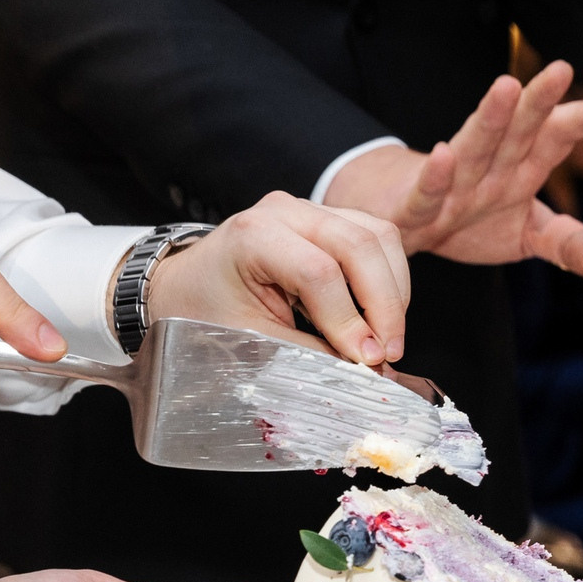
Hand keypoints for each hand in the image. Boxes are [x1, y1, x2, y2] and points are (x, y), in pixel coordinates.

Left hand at [143, 193, 410, 366]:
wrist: (188, 286)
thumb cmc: (208, 313)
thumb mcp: (250, 341)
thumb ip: (308, 354)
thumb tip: (365, 372)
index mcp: (253, 235)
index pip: (319, 272)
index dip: (350, 321)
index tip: (366, 361)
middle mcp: (286, 211)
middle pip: (360, 244)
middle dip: (384, 306)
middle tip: (387, 355)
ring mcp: (311, 209)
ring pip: (380, 236)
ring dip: (394, 292)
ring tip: (386, 339)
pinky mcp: (331, 219)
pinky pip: (379, 239)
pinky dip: (390, 280)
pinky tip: (379, 317)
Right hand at [325, 61, 582, 276]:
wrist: (401, 219)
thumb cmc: (470, 219)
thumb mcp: (527, 235)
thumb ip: (568, 244)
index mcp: (519, 169)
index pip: (554, 138)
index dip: (581, 121)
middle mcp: (489, 169)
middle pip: (518, 131)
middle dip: (538, 102)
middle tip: (561, 69)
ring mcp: (452, 186)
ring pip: (474, 147)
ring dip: (490, 119)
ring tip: (507, 86)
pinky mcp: (415, 210)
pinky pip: (427, 194)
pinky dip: (435, 178)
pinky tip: (444, 155)